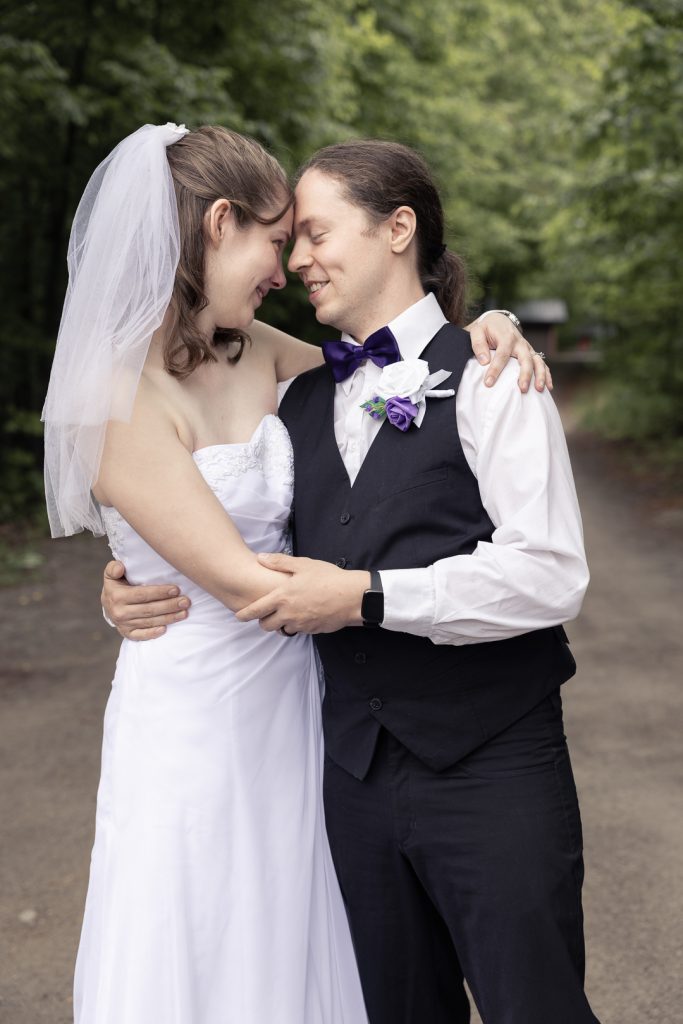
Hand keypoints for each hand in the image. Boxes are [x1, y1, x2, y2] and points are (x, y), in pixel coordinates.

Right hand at [101, 560, 190, 640]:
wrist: (107, 605)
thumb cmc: (116, 585)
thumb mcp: (111, 574)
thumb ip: (114, 568)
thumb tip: (120, 567)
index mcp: (117, 596)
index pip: (142, 595)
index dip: (160, 592)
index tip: (176, 589)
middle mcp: (119, 612)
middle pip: (149, 609)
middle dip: (170, 605)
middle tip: (186, 601)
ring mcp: (123, 624)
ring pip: (149, 622)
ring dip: (169, 618)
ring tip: (184, 613)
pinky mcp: (127, 633)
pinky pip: (141, 635)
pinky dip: (152, 633)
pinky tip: (166, 629)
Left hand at [235, 554, 369, 633]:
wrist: (351, 596)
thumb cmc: (328, 578)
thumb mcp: (303, 565)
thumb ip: (280, 562)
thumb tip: (261, 557)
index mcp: (282, 597)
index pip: (256, 610)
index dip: (244, 614)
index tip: (238, 616)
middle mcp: (288, 613)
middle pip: (265, 625)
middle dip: (263, 621)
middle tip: (266, 614)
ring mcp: (300, 624)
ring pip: (281, 630)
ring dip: (280, 624)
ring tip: (286, 614)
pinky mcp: (311, 630)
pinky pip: (298, 631)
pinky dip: (296, 626)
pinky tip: (303, 615)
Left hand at [465, 312, 552, 392]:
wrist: (497, 321)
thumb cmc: (486, 328)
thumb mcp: (477, 331)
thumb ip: (478, 344)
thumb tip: (484, 361)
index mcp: (506, 337)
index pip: (502, 355)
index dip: (495, 369)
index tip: (488, 383)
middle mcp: (520, 343)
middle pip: (526, 359)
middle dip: (525, 374)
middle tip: (522, 389)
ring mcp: (527, 348)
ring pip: (538, 361)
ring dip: (540, 375)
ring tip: (539, 389)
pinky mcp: (531, 353)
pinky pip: (541, 364)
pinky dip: (547, 374)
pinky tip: (548, 387)